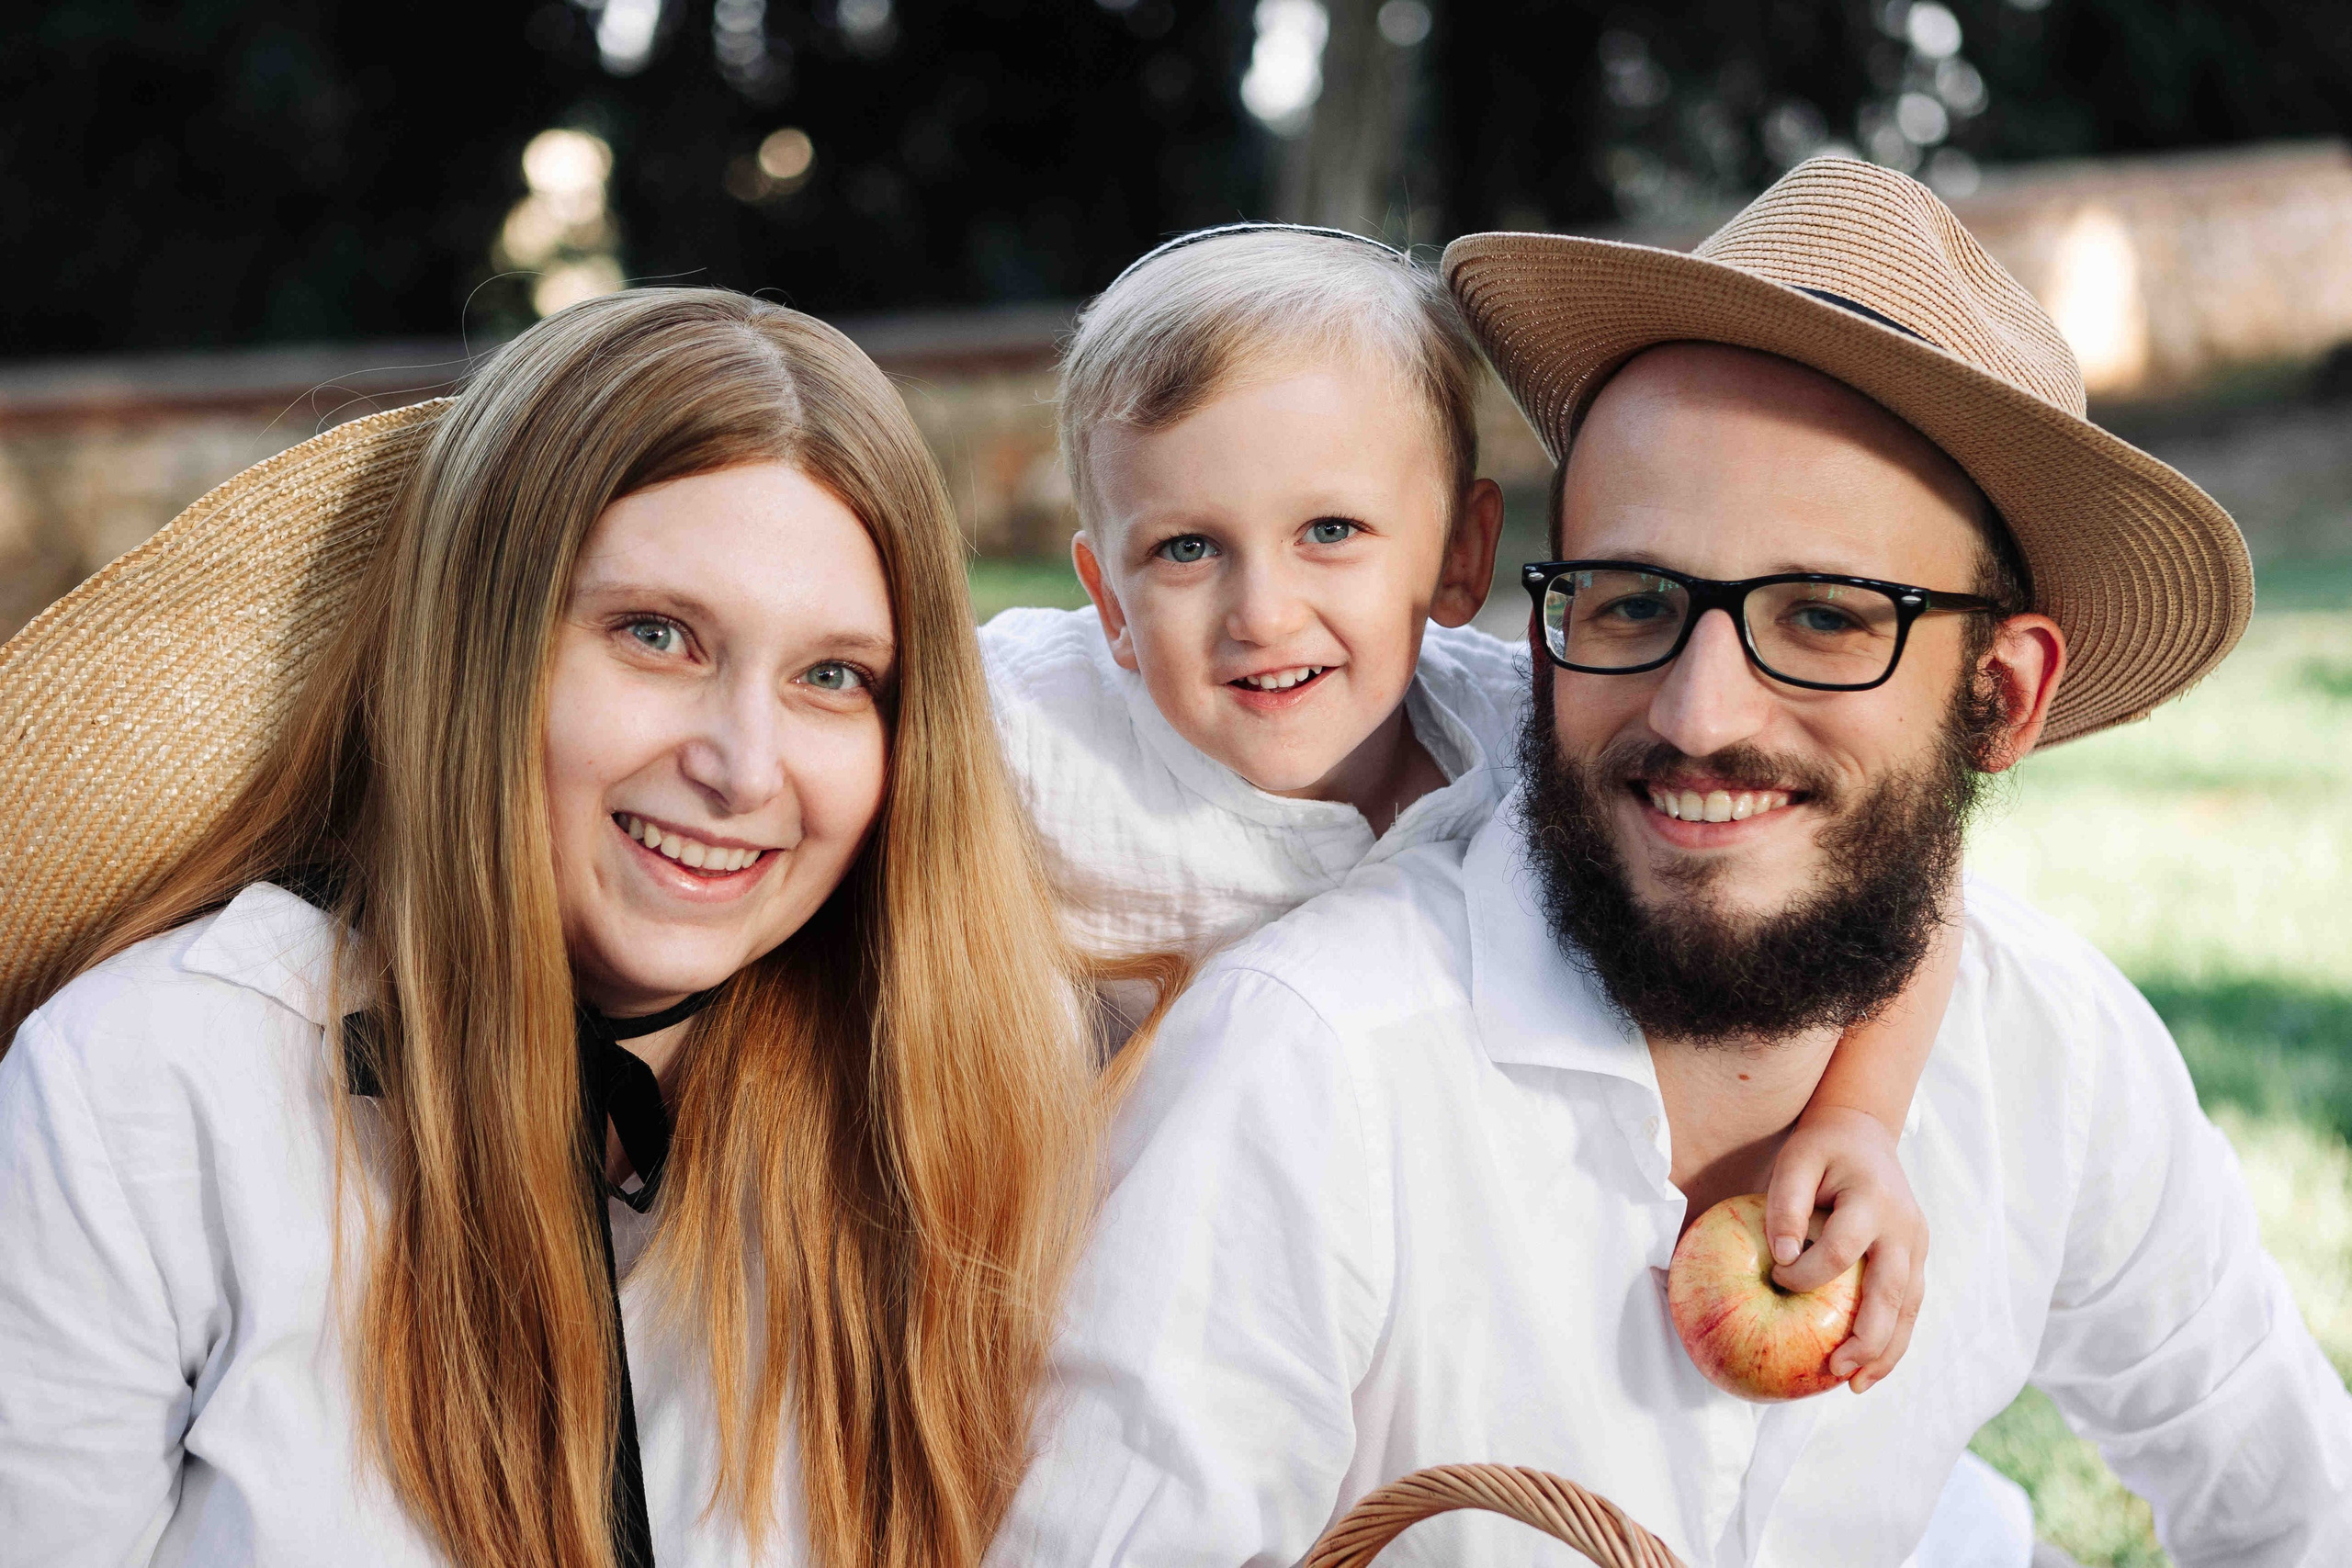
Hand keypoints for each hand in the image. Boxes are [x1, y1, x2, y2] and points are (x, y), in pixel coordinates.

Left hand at [1763, 1104, 1926, 1394]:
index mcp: (1873, 1200)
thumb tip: (1782, 1259)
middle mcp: (1904, 1227)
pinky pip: (1909, 1304)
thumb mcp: (1796, 1160)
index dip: (1808, 1271)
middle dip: (1867, 1338)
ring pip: (1909, 1307)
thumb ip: (1787, 1205)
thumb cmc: (1822, 1147)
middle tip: (1837, 1371)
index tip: (1776, 1277)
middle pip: (1892, 1292)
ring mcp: (1916, 1244)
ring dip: (1887, 1350)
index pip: (1842, 1250)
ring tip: (1857, 1385)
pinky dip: (1893, 1337)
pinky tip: (1869, 1366)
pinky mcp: (1916, 1257)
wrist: (1864, 1130)